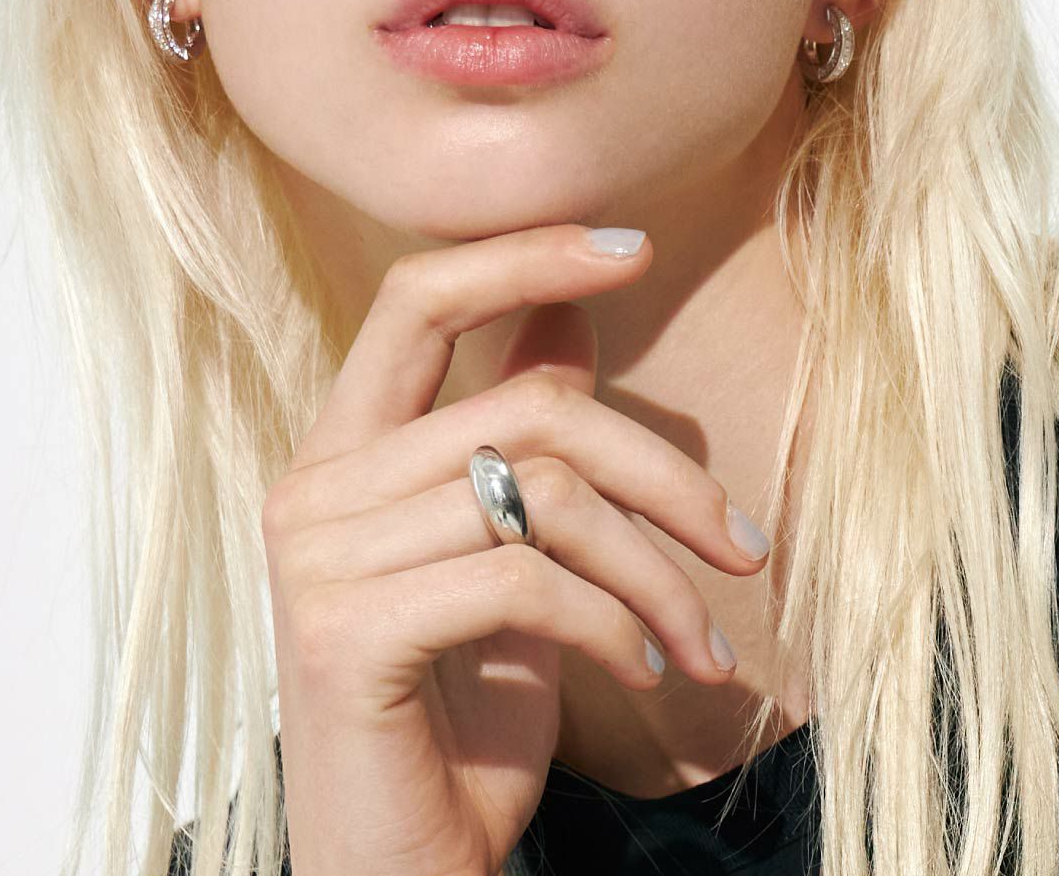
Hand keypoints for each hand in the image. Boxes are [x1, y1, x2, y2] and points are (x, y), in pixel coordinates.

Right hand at [262, 223, 771, 875]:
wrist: (399, 874)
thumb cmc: (460, 722)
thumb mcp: (510, 563)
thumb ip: (520, 442)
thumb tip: (570, 314)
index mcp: (344, 450)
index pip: (419, 297)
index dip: (525, 256)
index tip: (634, 245)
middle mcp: (315, 485)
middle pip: (525, 403)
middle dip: (658, 465)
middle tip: (744, 543)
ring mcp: (320, 556)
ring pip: (544, 492)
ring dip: (658, 570)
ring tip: (707, 640)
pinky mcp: (345, 631)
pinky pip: (525, 579)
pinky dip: (617, 624)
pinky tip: (649, 673)